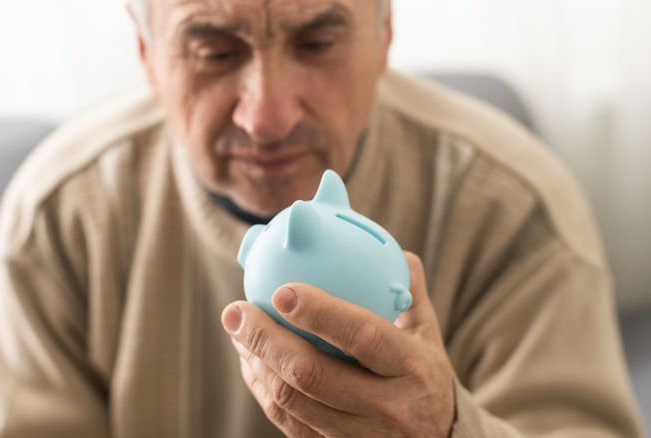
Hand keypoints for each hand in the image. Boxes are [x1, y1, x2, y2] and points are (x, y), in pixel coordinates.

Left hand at [221, 252, 454, 436]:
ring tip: (236, 328)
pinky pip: (285, 419)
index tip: (282, 290)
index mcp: (410, 366)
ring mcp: (356, 434)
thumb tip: (379, 240)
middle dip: (264, 339)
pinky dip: (260, 386)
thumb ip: (405, 287)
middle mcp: (384, 405)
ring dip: (254, 360)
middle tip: (236, 310)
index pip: (361, 335)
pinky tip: (249, 358)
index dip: (319, 312)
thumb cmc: (424, 373)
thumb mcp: (428, 331)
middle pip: (310, 373)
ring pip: (289, 400)